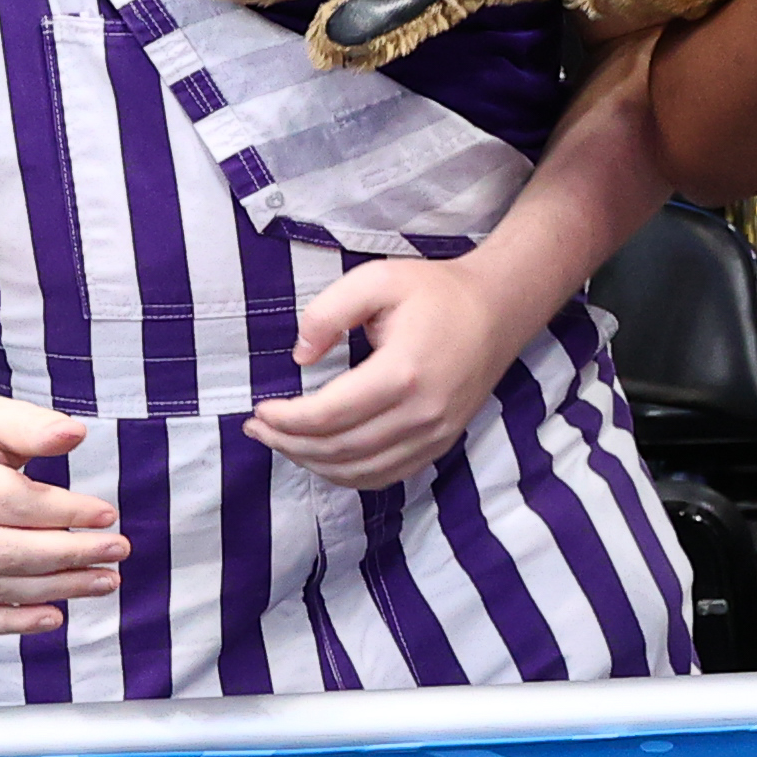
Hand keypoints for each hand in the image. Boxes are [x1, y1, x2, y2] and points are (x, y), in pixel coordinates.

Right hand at [0, 385, 111, 635]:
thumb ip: (31, 425)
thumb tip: (77, 434)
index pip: (11, 504)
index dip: (65, 513)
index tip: (108, 516)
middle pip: (1, 553)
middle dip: (68, 557)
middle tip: (117, 552)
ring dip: (52, 591)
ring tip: (102, 581)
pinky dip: (9, 623)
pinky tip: (53, 617)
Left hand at [251, 254, 550, 489]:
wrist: (498, 310)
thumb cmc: (436, 292)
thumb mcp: (378, 279)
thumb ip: (329, 311)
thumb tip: (301, 357)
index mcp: (402, 373)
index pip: (327, 415)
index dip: (285, 420)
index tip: (258, 410)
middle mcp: (421, 414)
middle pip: (338, 450)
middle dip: (288, 444)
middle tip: (258, 429)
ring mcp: (435, 435)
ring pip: (359, 471)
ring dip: (312, 464)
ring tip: (283, 443)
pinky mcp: (441, 444)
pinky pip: (385, 476)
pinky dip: (347, 475)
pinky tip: (323, 458)